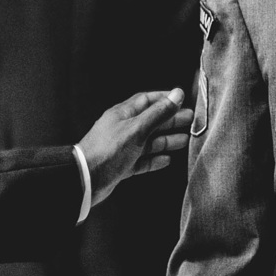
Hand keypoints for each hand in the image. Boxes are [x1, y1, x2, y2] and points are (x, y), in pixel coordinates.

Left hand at [77, 88, 190, 206]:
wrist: (85, 180)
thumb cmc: (107, 151)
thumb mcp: (137, 129)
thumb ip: (158, 113)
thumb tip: (176, 95)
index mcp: (123, 114)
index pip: (147, 100)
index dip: (165, 100)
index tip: (182, 101)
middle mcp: (123, 129)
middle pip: (151, 121)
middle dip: (171, 121)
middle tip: (190, 121)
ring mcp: (123, 148)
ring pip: (149, 142)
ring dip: (167, 141)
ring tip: (185, 140)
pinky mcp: (123, 165)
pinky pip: (143, 161)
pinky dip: (155, 160)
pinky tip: (166, 160)